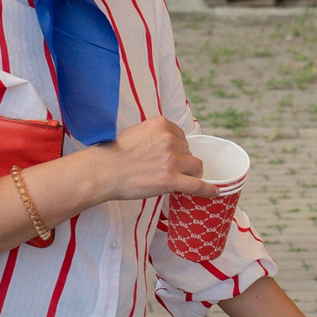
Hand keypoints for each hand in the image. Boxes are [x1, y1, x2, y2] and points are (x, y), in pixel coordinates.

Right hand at [95, 116, 214, 203]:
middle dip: (182, 162)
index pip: (182, 137)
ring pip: (196, 167)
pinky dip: (207, 189)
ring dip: (190, 174)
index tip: (171, 158)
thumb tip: (170, 143)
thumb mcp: (137, 132)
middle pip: (190, 152)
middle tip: (166, 171)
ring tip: (177, 181)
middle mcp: (169, 139)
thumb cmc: (114, 154)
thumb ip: (155, 134)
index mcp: (162, 124)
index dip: (178, 149)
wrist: (102, 171)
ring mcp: (172, 159)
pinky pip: (197, 185)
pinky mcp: (171, 179)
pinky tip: (214, 192)